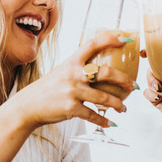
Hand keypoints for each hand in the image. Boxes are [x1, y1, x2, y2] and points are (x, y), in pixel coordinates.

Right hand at [9, 32, 136, 129]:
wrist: (29, 106)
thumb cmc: (47, 89)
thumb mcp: (61, 72)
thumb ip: (78, 69)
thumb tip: (99, 70)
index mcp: (71, 62)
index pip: (92, 45)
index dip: (109, 39)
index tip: (124, 39)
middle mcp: (73, 75)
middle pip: (106, 72)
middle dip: (123, 79)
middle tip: (132, 85)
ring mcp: (72, 92)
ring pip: (104, 97)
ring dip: (117, 104)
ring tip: (123, 108)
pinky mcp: (71, 108)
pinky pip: (93, 115)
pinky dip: (103, 120)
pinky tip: (110, 123)